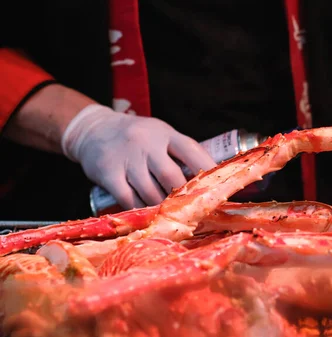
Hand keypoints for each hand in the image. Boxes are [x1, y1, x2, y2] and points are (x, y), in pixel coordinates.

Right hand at [61, 104, 216, 208]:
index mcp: (166, 134)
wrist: (93, 130)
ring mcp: (127, 157)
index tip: (218, 188)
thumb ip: (179, 154)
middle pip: (171, 176)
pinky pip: (128, 198)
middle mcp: (147, 143)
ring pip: (150, 191)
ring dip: (161, 207)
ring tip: (169, 215)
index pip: (191, 150)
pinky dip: (139, 209)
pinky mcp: (108, 172)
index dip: (207, 169)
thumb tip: (207, 181)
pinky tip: (146, 214)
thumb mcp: (160, 135)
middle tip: (190, 210)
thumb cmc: (137, 138)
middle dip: (182, 196)